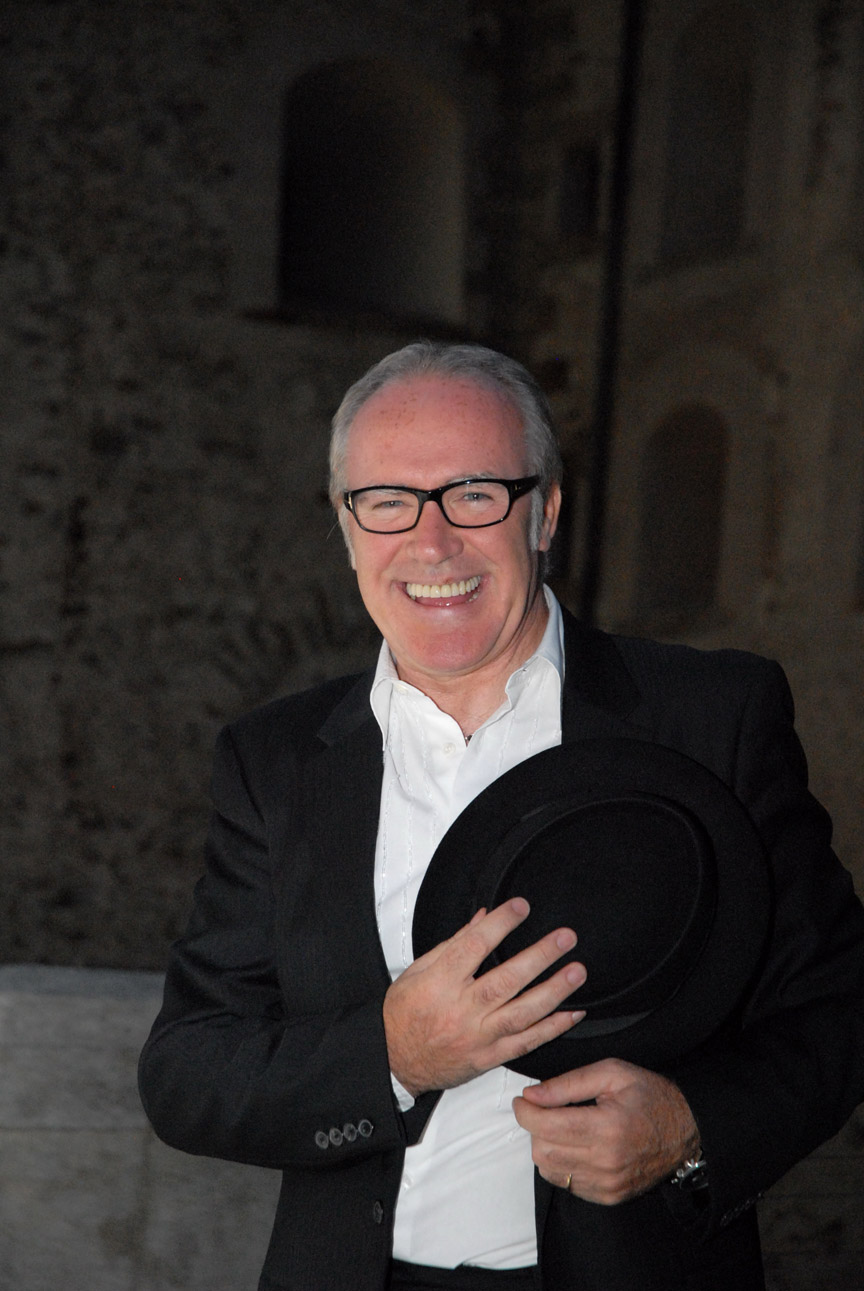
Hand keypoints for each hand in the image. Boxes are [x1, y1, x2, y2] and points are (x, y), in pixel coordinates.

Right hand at [383, 898, 585, 1095]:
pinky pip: (526, 1043)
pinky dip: (552, 1028)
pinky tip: (572, 1012)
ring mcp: (477, 1036)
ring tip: (576, 972)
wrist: (394, 1061)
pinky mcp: (488, 1057)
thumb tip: (484, 916)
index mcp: (440, 983)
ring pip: (522, 1014)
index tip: (521, 907)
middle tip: (564, 938)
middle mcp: (461, 1010)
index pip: (474, 946)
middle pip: (506, 980)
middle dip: (539, 957)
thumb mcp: (418, 971)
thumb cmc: (403, 1014)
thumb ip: (454, 943)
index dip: (500, 924)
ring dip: (553, 992)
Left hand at [513, 1058, 699, 1204]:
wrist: (686, 1131)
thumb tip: (531, 1095)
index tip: (523, 1100)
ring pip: (549, 1170)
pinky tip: (576, 1146)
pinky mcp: (609, 1197)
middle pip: (542, 1150)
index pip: (547, 1126)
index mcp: (607, 1127)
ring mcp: (608, 1184)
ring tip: (562, 1127)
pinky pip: (566, 1184)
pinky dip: (561, 1165)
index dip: (525, 1111)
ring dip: (546, 1146)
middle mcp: (606, 1162)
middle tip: (545, 1109)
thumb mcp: (612, 1073)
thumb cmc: (649, 1095)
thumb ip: (568, 1083)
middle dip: (535, 1127)